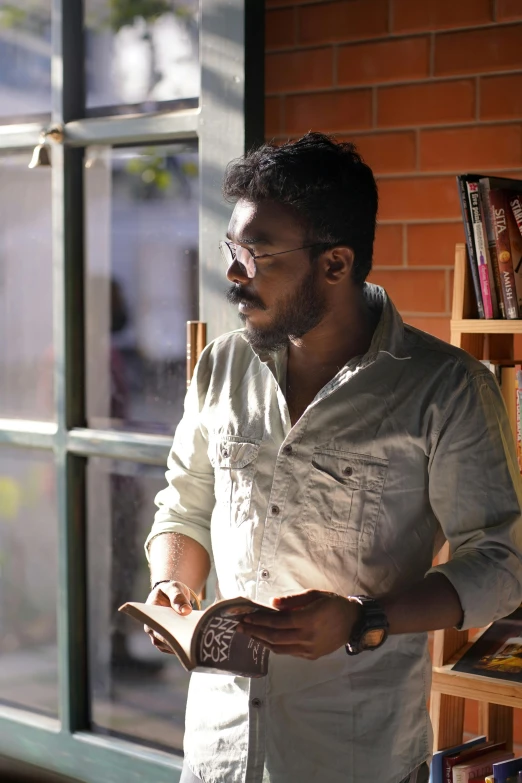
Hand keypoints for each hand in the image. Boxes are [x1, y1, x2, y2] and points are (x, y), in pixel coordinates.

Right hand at [144, 580, 192, 653]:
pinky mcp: (167, 641)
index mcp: (149, 615)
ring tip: (197, 641)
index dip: (167, 634)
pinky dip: (185, 646)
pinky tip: (196, 642)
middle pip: (164, 641)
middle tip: (194, 640)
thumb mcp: (174, 588)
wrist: (172, 595)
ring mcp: (159, 637)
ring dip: (183, 645)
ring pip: (170, 647)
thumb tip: (186, 611)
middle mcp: (152, 629)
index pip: (156, 629)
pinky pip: (175, 647)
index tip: (180, 636)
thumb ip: (178, 597)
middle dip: (179, 642)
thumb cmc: (171, 590)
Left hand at [237, 589, 359, 659]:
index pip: (278, 622)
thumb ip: (293, 601)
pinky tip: (266, 640)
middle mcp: (308, 637)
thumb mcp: (315, 595)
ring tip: (249, 634)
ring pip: (280, 648)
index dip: (261, 620)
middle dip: (255, 631)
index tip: (247, 616)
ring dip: (262, 641)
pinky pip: (289, 652)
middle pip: (275, 637)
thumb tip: (273, 603)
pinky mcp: (311, 656)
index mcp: (309, 619)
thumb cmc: (333, 604)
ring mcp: (309, 649)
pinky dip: (275, 646)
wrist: (353, 623)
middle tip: (240, 627)